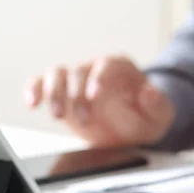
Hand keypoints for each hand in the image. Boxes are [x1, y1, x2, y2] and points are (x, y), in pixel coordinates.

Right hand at [24, 56, 174, 147]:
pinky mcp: (61, 93)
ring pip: (57, 73)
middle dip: (77, 95)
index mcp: (121, 67)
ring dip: (53, 92)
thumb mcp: (161, 115)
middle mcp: (96, 69)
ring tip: (57, 115)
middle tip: (83, 120)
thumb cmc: (148, 117)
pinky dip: (34, 90)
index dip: (99, 77)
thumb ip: (158, 105)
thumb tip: (149, 92)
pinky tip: (32, 103)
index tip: (95, 95)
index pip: (108, 63)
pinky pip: (41, 84)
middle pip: (79, 70)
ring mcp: (76, 80)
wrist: (134, 128)